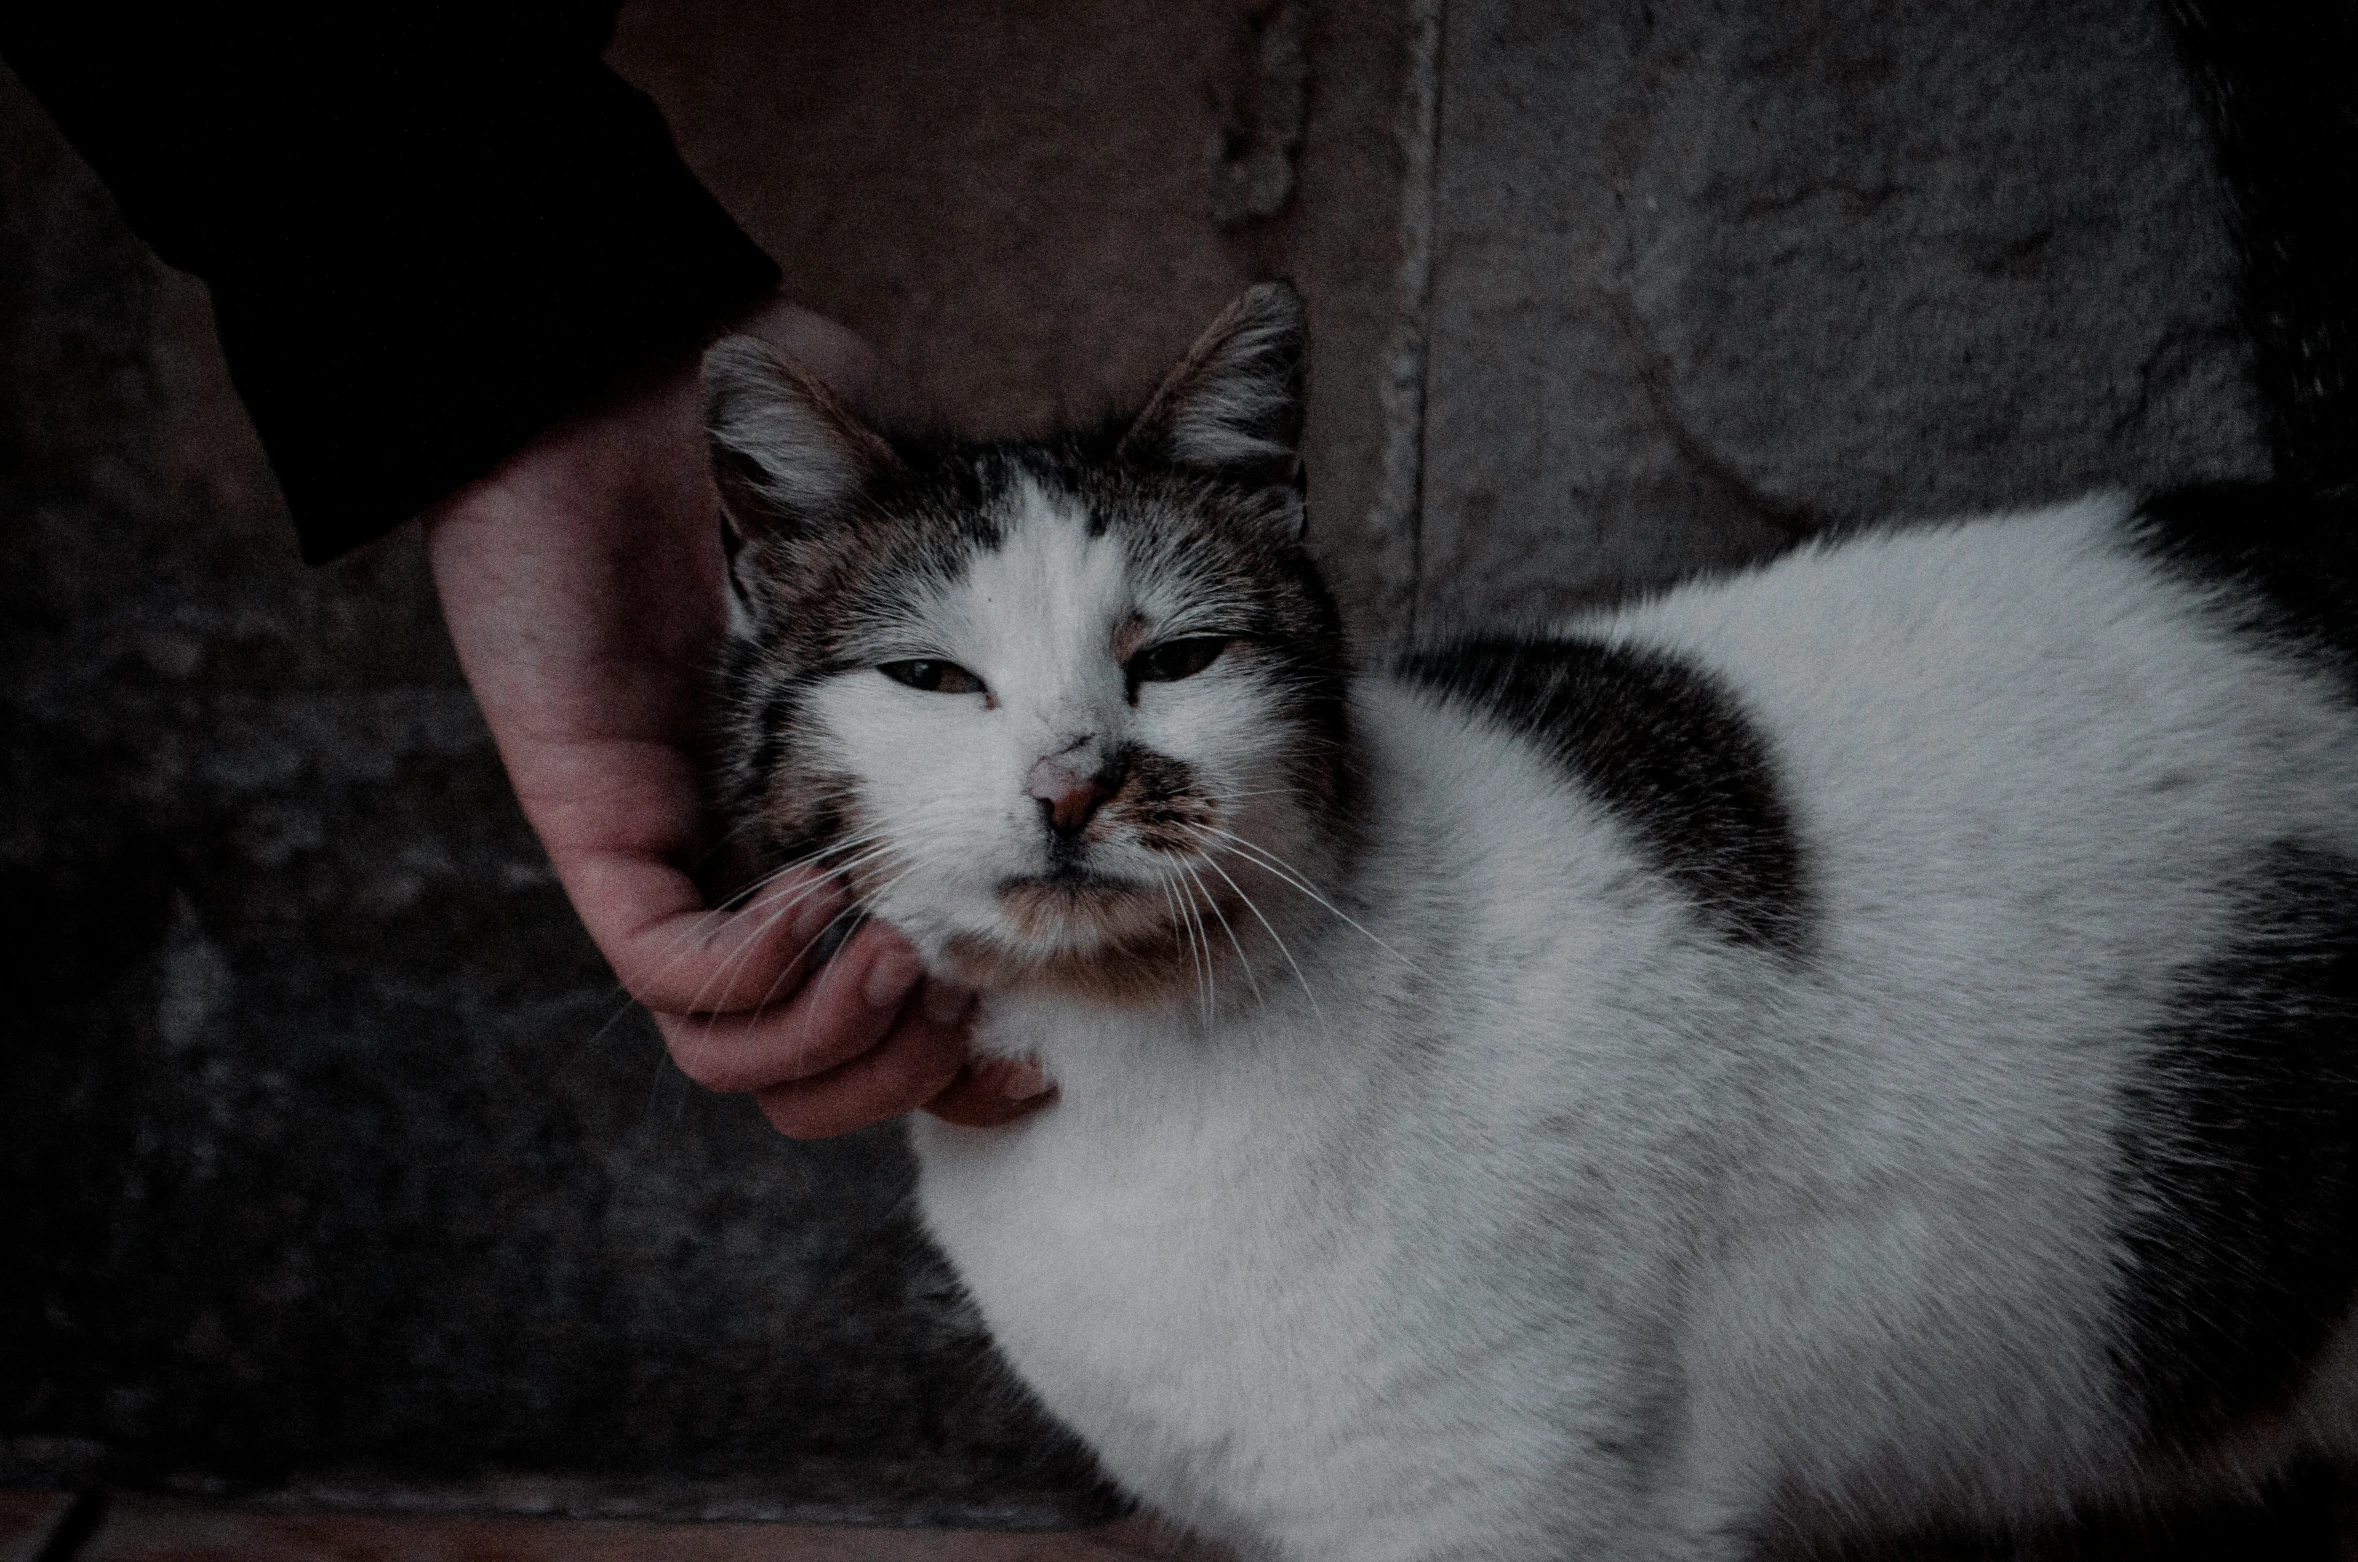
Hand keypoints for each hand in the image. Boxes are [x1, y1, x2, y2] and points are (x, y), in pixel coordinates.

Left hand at [423, 297, 1053, 1135]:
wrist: (617, 376)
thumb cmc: (784, 436)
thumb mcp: (954, 534)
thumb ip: (1037, 599)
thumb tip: (1184, 622)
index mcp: (861, 824)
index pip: (912, 1005)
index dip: (982, 1056)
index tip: (1062, 1028)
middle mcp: (770, 862)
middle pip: (832, 1068)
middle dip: (924, 1078)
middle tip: (991, 1013)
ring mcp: (685, 857)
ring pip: (747, 1060)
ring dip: (849, 1048)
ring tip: (909, 966)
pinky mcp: (604, 833)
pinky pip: (672, 977)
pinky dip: (755, 976)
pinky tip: (811, 903)